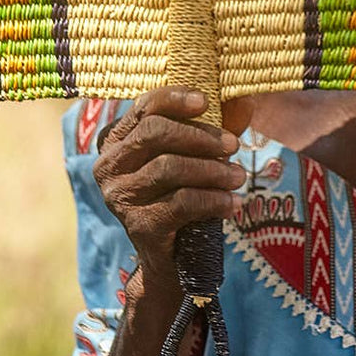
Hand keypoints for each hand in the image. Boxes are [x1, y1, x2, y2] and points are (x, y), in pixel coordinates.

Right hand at [92, 86, 243, 289]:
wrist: (173, 256)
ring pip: (168, 168)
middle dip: (199, 136)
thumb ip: (218, 125)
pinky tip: (233, 204)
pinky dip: (213, 200)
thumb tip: (246, 101)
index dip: (174, 99)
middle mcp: (109, 166)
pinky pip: (180, 203)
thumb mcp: (198, 154)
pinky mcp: (138, 225)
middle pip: (153, 133)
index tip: (206, 101)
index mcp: (118, 140)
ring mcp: (120, 196)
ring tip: (239, 176)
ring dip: (212, 170)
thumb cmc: (183, 192)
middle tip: (233, 145)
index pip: (142, 107)